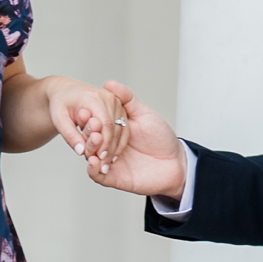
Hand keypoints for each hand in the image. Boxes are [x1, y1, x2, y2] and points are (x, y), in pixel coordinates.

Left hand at [44, 78, 130, 170]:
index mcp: (94, 98)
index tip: (99, 158)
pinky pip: (123, 126)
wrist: (66, 91)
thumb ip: (69, 135)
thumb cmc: (61, 103)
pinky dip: (119, 141)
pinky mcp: (119, 106)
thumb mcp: (59, 119)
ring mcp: (116, 101)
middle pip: (114, 128)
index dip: (103, 143)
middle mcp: (108, 97)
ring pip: (121, 128)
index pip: (105, 124)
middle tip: (104, 164)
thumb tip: (81, 151)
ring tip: (107, 162)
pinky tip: (112, 154)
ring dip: (115, 147)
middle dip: (109, 148)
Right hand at [83, 82, 187, 197]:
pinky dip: (93, 169)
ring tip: (95, 140)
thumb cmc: (162, 138)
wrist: (176, 163)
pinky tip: (94, 161)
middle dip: (88, 132)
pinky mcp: (114, 178)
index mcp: (113, 130)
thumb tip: (109, 83)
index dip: (89, 118)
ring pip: (91, 157)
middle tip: (92, 126)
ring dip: (90, 148)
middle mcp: (108, 145)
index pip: (94, 123)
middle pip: (90, 140)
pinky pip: (97, 176)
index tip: (86, 110)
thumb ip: (127, 99)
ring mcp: (109, 162)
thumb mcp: (144, 114)